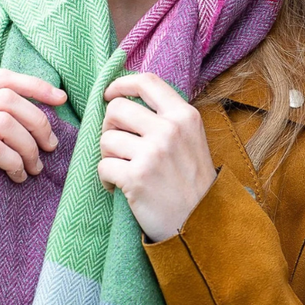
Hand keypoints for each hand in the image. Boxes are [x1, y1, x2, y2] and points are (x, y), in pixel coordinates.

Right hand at [0, 70, 66, 291]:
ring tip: (34, 167)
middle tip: (50, 147)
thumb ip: (3, 124)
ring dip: (28, 146)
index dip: (34, 86)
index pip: (1, 79)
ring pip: (2, 123)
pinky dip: (14, 162)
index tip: (61, 100)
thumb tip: (50, 108)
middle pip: (6, 99)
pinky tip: (18, 177)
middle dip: (37, 122)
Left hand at [98, 73, 215, 242]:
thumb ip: (167, 118)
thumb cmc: (191, 182)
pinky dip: (106, 179)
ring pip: (106, 139)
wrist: (202, 223)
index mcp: (184, 116)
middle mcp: (170, 130)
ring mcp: (153, 153)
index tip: (110, 94)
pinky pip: (103, 166)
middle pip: (117, 109)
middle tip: (117, 146)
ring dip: (108, 156)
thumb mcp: (191, 139)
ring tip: (123, 170)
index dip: (121, 84)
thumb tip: (126, 97)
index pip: (146, 81)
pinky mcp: (136, 178)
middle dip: (109, 126)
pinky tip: (119, 187)